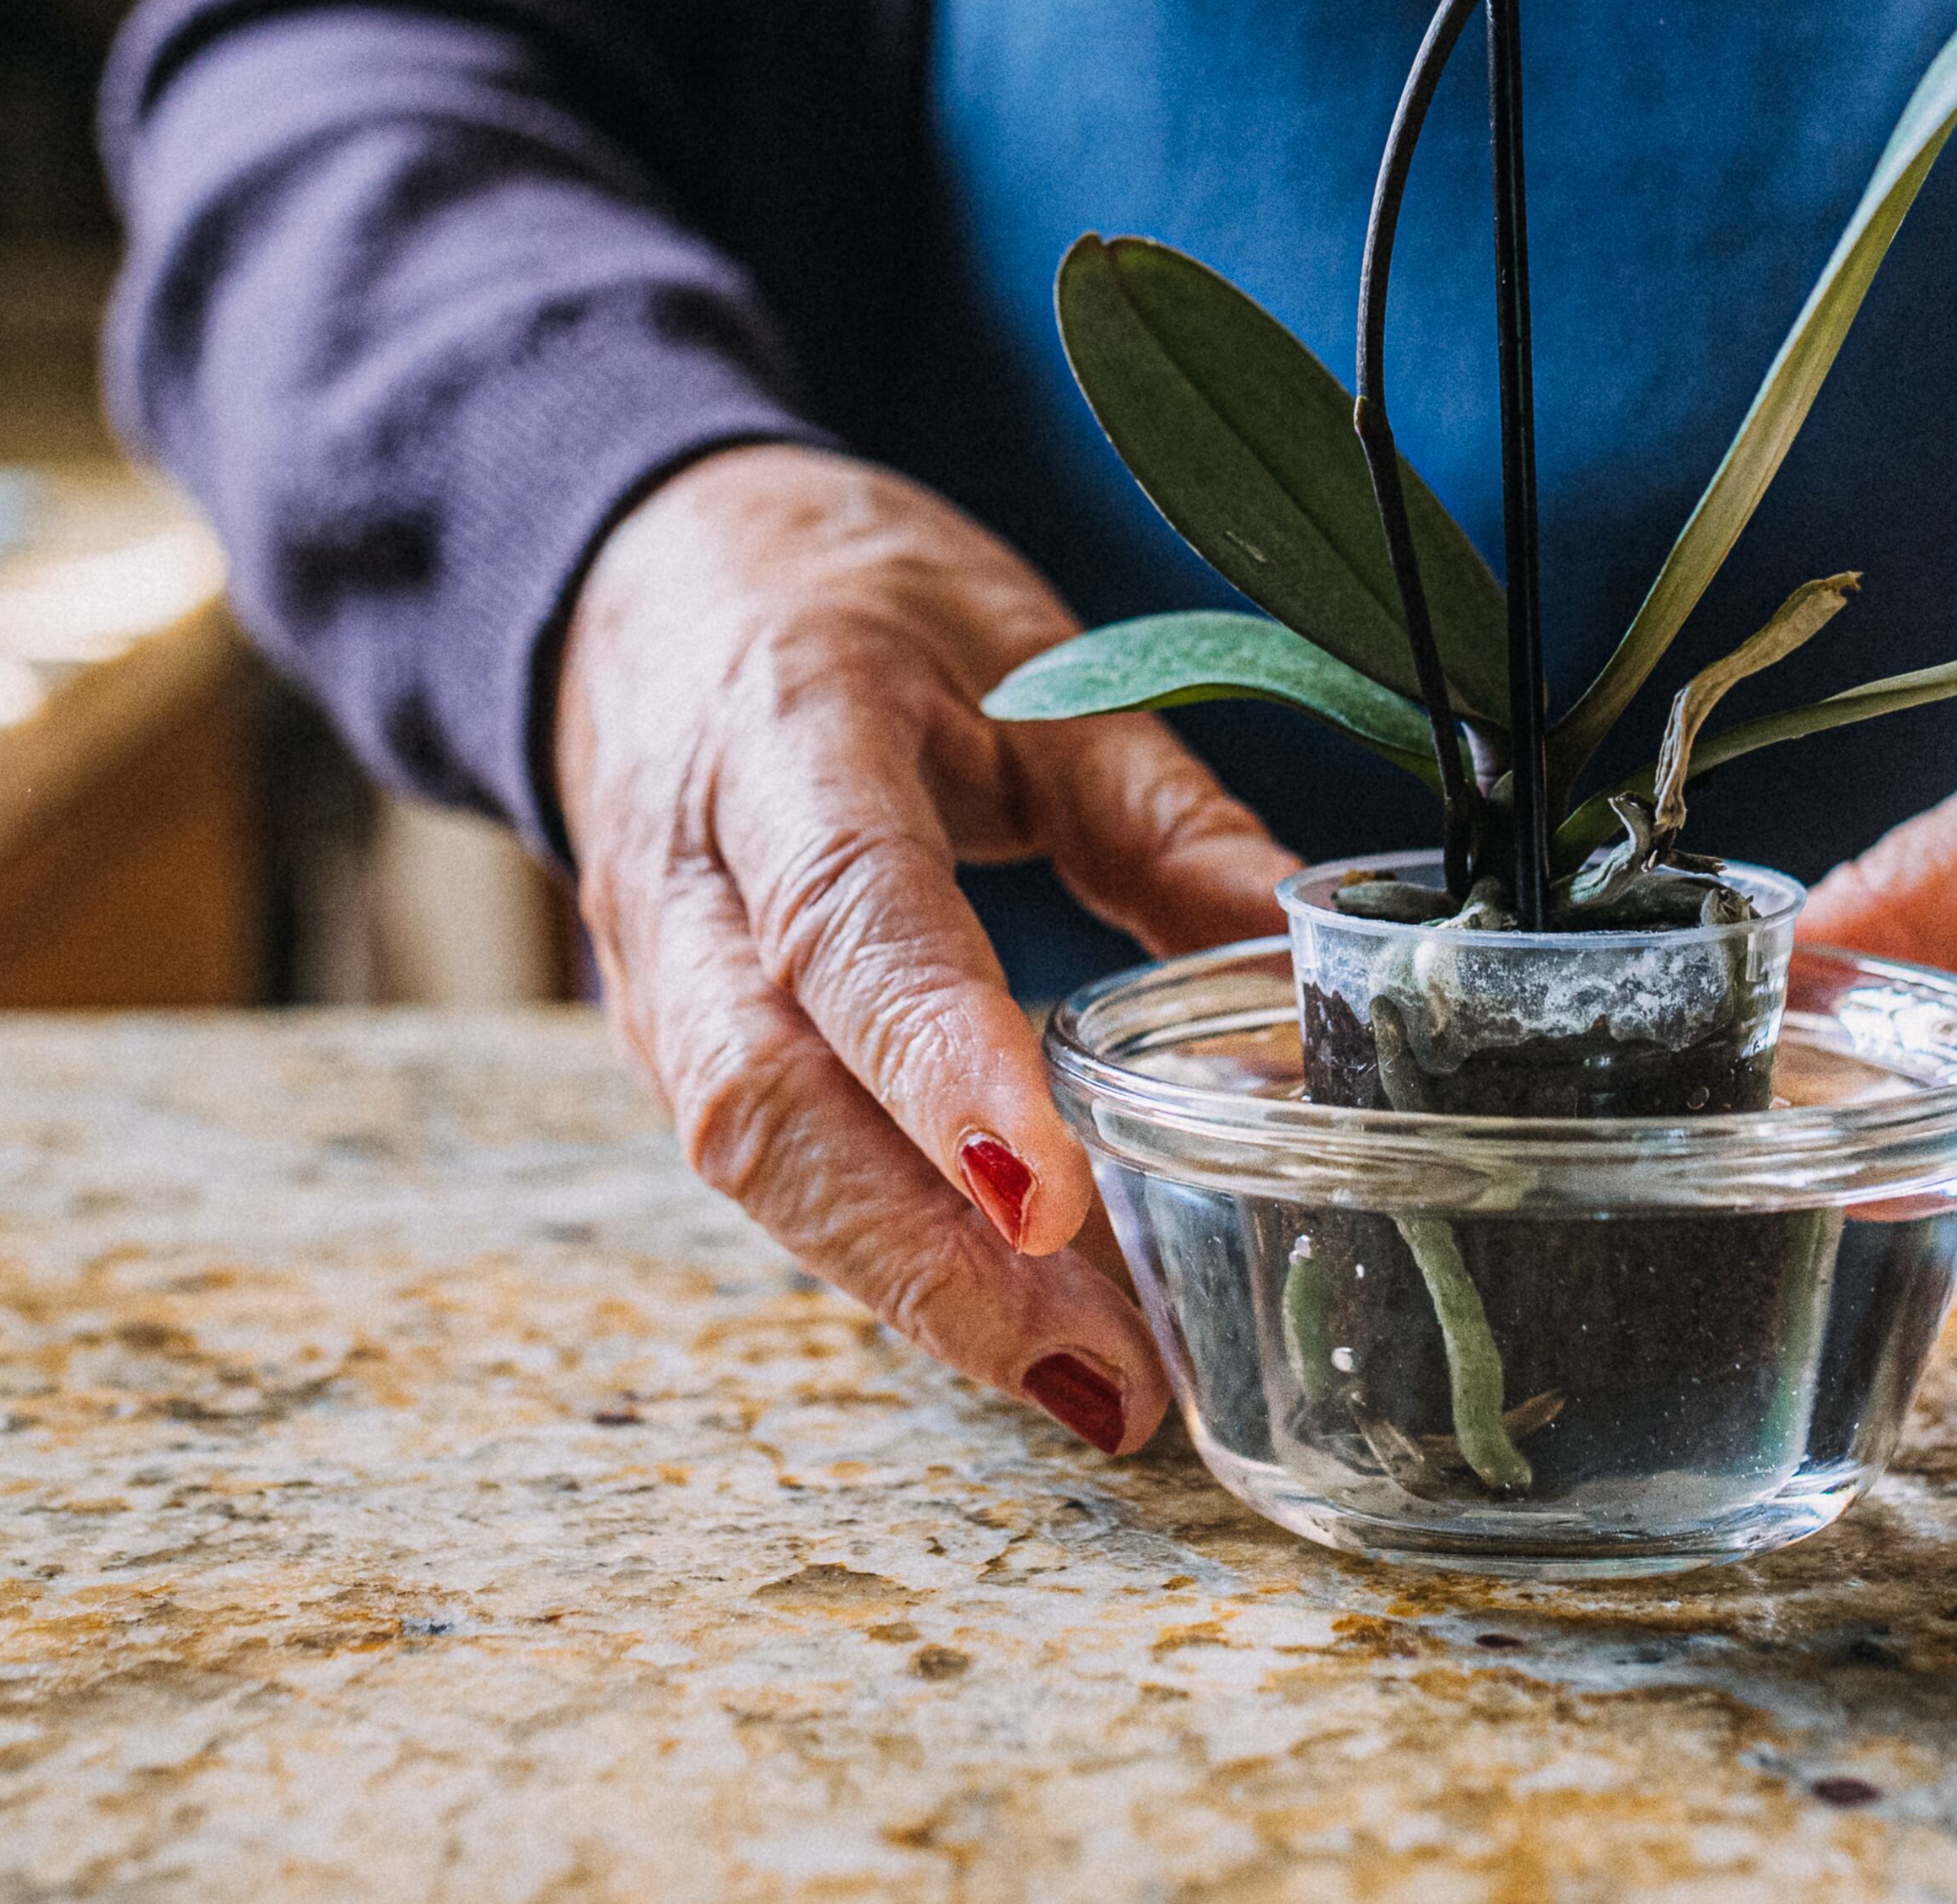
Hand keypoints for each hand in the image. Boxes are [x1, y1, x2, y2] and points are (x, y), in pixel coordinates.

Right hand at [555, 443, 1296, 1455]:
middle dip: (929, 1257)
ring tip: (1090, 1385)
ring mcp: (655, 973)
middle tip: (1101, 1374)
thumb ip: (1163, 815)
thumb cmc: (858, 604)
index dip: (938, 1061)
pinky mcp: (667, 1043)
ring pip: (751, 1161)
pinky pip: (766, 1167)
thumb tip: (1316, 965)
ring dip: (914, 1289)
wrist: (640, 572)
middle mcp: (687, 873)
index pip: (847, 914)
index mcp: (784, 730)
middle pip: (766, 1097)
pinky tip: (1017, 1325)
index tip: (1046, 1196)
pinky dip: (886, 1257)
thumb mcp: (1027, 656)